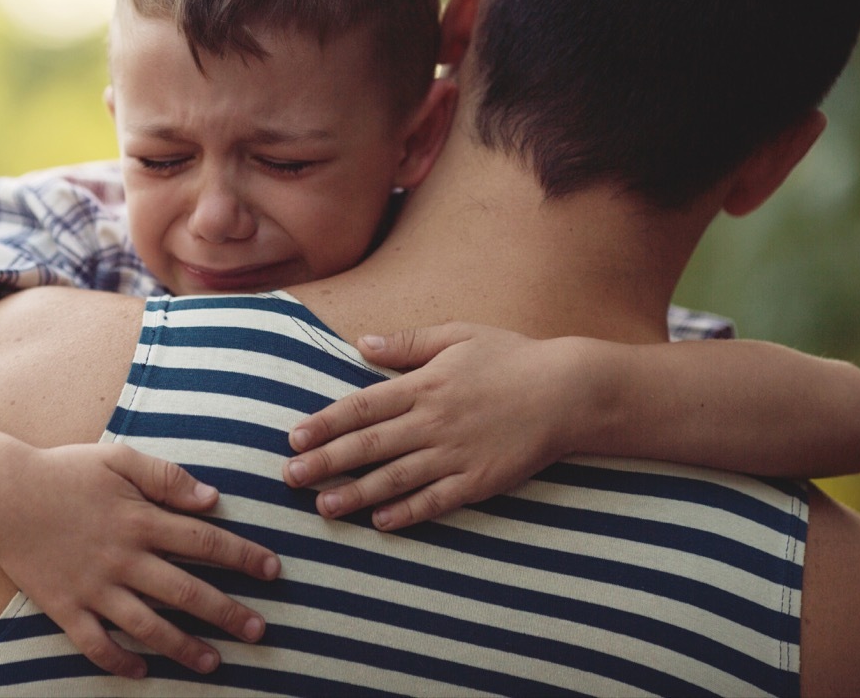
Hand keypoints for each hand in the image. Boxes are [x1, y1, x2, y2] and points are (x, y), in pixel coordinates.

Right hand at [0, 442, 279, 678]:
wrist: (0, 494)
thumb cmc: (63, 471)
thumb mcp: (118, 458)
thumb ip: (166, 477)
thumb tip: (212, 498)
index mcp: (140, 520)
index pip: (205, 542)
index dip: (243, 556)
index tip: (273, 570)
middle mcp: (122, 559)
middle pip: (186, 592)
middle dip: (227, 613)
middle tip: (259, 631)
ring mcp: (93, 588)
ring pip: (148, 626)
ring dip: (184, 647)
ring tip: (215, 663)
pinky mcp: (65, 607)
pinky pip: (96, 644)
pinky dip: (119, 661)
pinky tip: (143, 671)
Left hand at [283, 322, 591, 529]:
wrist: (569, 391)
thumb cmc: (511, 357)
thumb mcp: (458, 335)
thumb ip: (408, 343)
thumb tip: (362, 343)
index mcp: (424, 385)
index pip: (362, 407)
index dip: (325, 423)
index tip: (294, 437)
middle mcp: (434, 421)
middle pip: (369, 446)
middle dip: (326, 462)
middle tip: (290, 478)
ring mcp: (456, 454)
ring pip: (396, 478)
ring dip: (356, 494)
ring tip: (324, 506)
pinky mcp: (479, 481)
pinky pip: (436, 501)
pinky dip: (408, 513)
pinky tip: (381, 523)